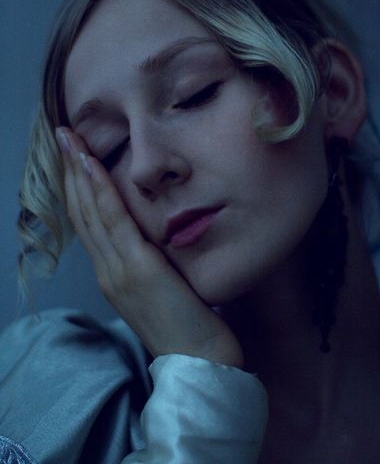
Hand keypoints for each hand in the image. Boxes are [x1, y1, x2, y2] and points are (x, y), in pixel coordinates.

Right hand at [56, 127, 243, 367]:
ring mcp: (117, 270)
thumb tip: (152, 235)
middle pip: (81, 211)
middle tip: (62, 135)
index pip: (88, 222)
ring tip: (69, 140)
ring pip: (90, 212)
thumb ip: (148, 261)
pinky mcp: (137, 269)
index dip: (77, 187)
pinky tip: (91, 167)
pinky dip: (98, 192)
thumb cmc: (186, 324)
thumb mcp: (161, 287)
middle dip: (70, 171)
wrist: (199, 361)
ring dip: (78, 172)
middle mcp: (107, 269)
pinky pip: (113, 223)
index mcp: (112, 273)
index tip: (72, 156)